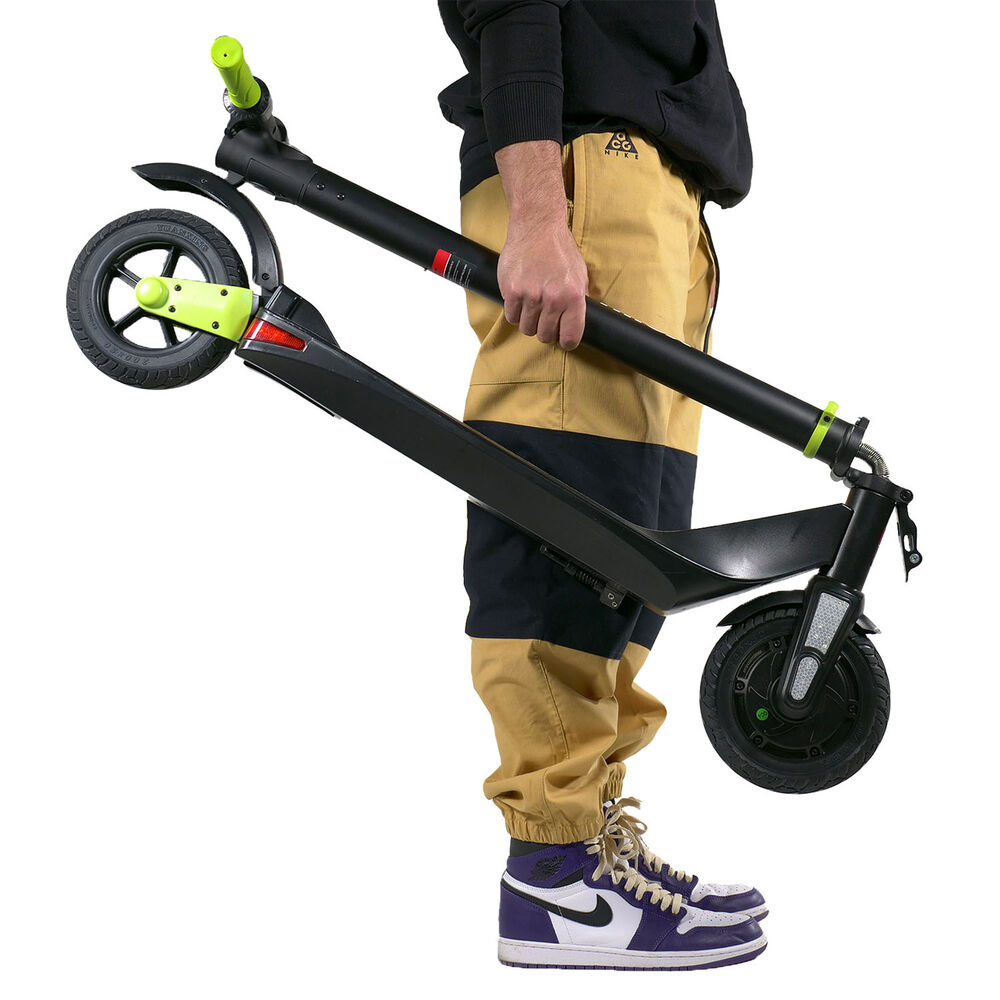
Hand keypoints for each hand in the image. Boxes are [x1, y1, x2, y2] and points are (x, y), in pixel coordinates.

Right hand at [494, 140, 588, 350]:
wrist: (537, 226)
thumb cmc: (560, 249)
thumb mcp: (580, 274)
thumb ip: (579, 300)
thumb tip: (576, 322)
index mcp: (573, 297)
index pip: (570, 337)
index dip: (567, 342)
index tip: (563, 340)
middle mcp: (552, 299)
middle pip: (545, 336)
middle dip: (546, 332)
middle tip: (545, 321)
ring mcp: (529, 296)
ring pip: (526, 328)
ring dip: (529, 322)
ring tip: (533, 309)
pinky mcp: (511, 290)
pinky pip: (511, 316)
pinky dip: (516, 312)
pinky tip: (521, 301)